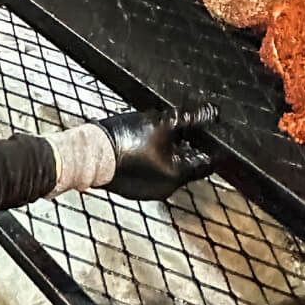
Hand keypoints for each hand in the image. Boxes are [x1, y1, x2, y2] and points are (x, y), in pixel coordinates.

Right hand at [97, 104, 217, 200]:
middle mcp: (165, 188)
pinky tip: (144, 146)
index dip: (210, 148)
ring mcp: (148, 191)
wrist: (91, 153)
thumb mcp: (162, 123)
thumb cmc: (125, 139)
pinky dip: (153, 161)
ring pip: (168, 170)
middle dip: (187, 148)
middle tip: (185, 129)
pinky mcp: (133, 189)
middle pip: (186, 167)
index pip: (205, 165)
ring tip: (162, 134)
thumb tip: (211, 113)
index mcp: (176, 176)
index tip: (213, 137)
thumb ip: (190, 119)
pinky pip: (151, 174)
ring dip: (169, 154)